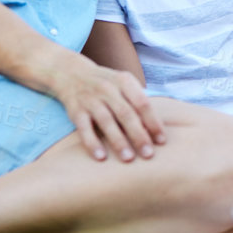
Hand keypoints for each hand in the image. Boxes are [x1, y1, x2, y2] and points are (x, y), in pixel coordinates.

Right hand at [50, 57, 165, 161]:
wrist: (71, 73)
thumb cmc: (107, 85)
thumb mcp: (124, 84)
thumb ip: (138, 103)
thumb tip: (155, 131)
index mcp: (124, 81)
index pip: (142, 103)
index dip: (153, 122)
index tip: (161, 141)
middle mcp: (107, 89)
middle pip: (126, 114)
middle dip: (138, 135)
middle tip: (148, 154)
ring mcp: (90, 99)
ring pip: (106, 122)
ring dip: (118, 141)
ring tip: (129, 159)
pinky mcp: (76, 110)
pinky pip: (84, 128)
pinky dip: (92, 143)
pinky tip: (101, 157)